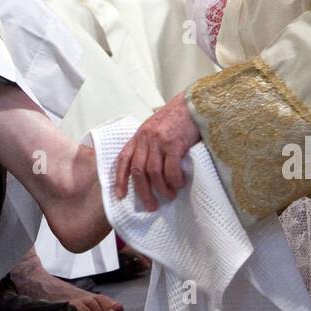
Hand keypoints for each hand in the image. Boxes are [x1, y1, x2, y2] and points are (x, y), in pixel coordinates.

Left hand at [114, 93, 200, 209]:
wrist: (191, 104)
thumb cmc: (175, 118)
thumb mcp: (154, 129)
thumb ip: (148, 145)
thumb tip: (148, 171)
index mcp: (139, 136)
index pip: (124, 159)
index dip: (120, 179)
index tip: (120, 195)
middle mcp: (146, 139)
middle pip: (138, 170)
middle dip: (143, 192)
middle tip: (151, 206)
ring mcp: (159, 141)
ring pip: (154, 172)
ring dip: (161, 189)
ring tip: (169, 196)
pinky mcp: (175, 144)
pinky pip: (171, 168)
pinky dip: (174, 180)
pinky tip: (179, 184)